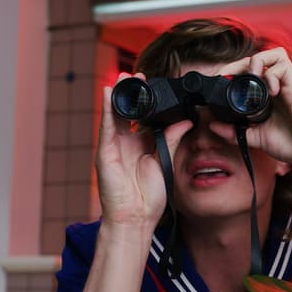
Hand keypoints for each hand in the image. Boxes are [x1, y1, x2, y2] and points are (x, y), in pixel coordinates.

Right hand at [95, 73, 191, 229]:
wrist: (136, 217)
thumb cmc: (149, 196)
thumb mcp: (165, 161)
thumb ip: (173, 139)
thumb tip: (187, 121)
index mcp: (142, 144)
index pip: (144, 117)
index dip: (149, 101)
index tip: (156, 84)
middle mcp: (127, 142)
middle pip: (128, 111)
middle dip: (133, 93)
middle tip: (139, 74)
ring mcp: (114, 146)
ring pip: (115, 115)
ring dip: (119, 95)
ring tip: (124, 77)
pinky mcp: (105, 152)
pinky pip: (106, 126)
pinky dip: (107, 109)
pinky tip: (110, 93)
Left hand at [207, 48, 291, 168]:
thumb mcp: (256, 137)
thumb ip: (235, 132)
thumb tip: (212, 125)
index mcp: (268, 94)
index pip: (248, 72)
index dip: (232, 72)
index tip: (218, 81)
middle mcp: (277, 85)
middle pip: (256, 59)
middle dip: (237, 65)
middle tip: (224, 77)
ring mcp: (286, 83)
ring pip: (271, 53)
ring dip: (256, 62)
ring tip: (250, 80)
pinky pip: (281, 65)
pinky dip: (271, 75)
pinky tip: (271, 92)